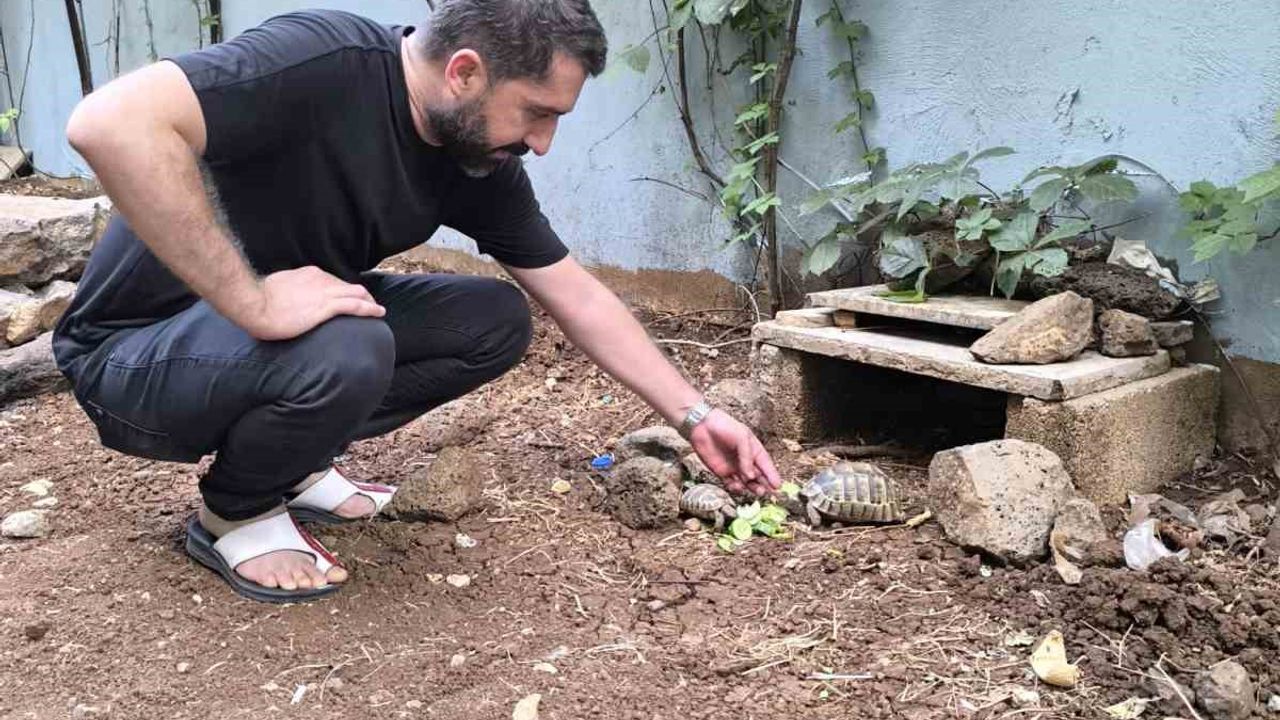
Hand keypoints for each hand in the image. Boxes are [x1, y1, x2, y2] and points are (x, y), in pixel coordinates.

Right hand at [235, 266, 385, 340]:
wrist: (253, 305)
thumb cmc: (259, 300)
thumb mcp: (277, 288)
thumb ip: (289, 290)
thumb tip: (289, 297)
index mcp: (308, 274)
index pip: (333, 281)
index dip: (344, 290)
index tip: (348, 297)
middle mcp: (320, 279)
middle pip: (348, 286)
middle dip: (361, 295)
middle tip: (369, 305)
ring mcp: (324, 292)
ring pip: (357, 294)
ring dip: (370, 302)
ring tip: (377, 310)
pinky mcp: (325, 307)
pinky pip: (355, 306)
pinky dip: (370, 309)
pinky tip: (379, 313)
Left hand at [688, 409, 781, 496]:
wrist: (702, 426)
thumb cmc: (725, 426)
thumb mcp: (742, 437)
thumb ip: (747, 457)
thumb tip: (750, 476)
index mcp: (754, 450)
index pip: (766, 465)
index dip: (772, 475)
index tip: (778, 486)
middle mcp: (745, 460)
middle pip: (758, 476)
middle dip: (764, 484)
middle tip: (767, 491)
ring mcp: (734, 467)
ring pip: (746, 482)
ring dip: (752, 488)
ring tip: (756, 490)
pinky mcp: (722, 472)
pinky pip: (731, 484)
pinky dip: (736, 487)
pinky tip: (738, 486)